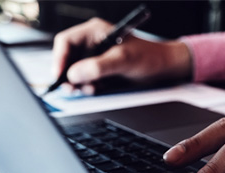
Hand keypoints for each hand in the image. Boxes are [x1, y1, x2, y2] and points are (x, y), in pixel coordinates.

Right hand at [51, 18, 191, 94]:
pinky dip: (87, 86)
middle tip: (71, 88)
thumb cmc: (149, 57)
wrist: (164, 69)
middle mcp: (92, 43)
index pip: (66, 42)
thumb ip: (99, 67)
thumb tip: (74, 74)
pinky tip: (97, 89)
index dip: (59, 58)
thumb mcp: (123, 60)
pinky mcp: (99, 70)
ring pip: (74, 71)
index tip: (60, 75)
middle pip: (67, 58)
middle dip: (68, 74)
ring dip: (78, 83)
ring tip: (90, 88)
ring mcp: (95, 57)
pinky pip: (85, 80)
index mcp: (95, 31)